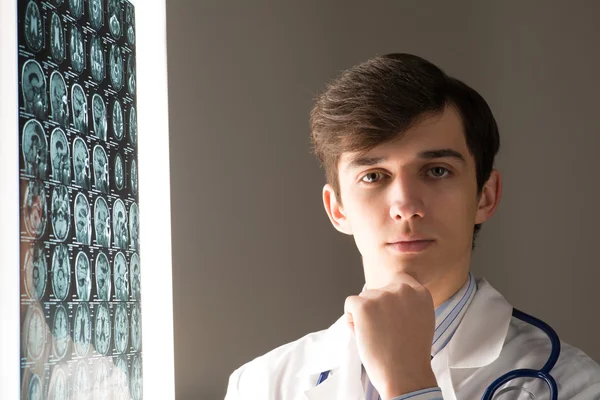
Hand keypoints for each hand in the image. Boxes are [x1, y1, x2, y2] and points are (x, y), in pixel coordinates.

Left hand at [344, 272, 436, 399]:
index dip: (390, 297)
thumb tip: (387, 296)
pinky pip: (350, 304)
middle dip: (376, 308)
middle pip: (378, 291)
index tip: (390, 314)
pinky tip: (363, 334)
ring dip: (364, 316)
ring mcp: (382, 296)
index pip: (398, 279)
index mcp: (420, 292)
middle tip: (385, 331)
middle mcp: (402, 290)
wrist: (405, 375)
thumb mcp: (421, 319)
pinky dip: (351, 319)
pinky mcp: (364, 305)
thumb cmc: (411, 354)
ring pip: (363, 298)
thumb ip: (408, 303)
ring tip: (377, 337)